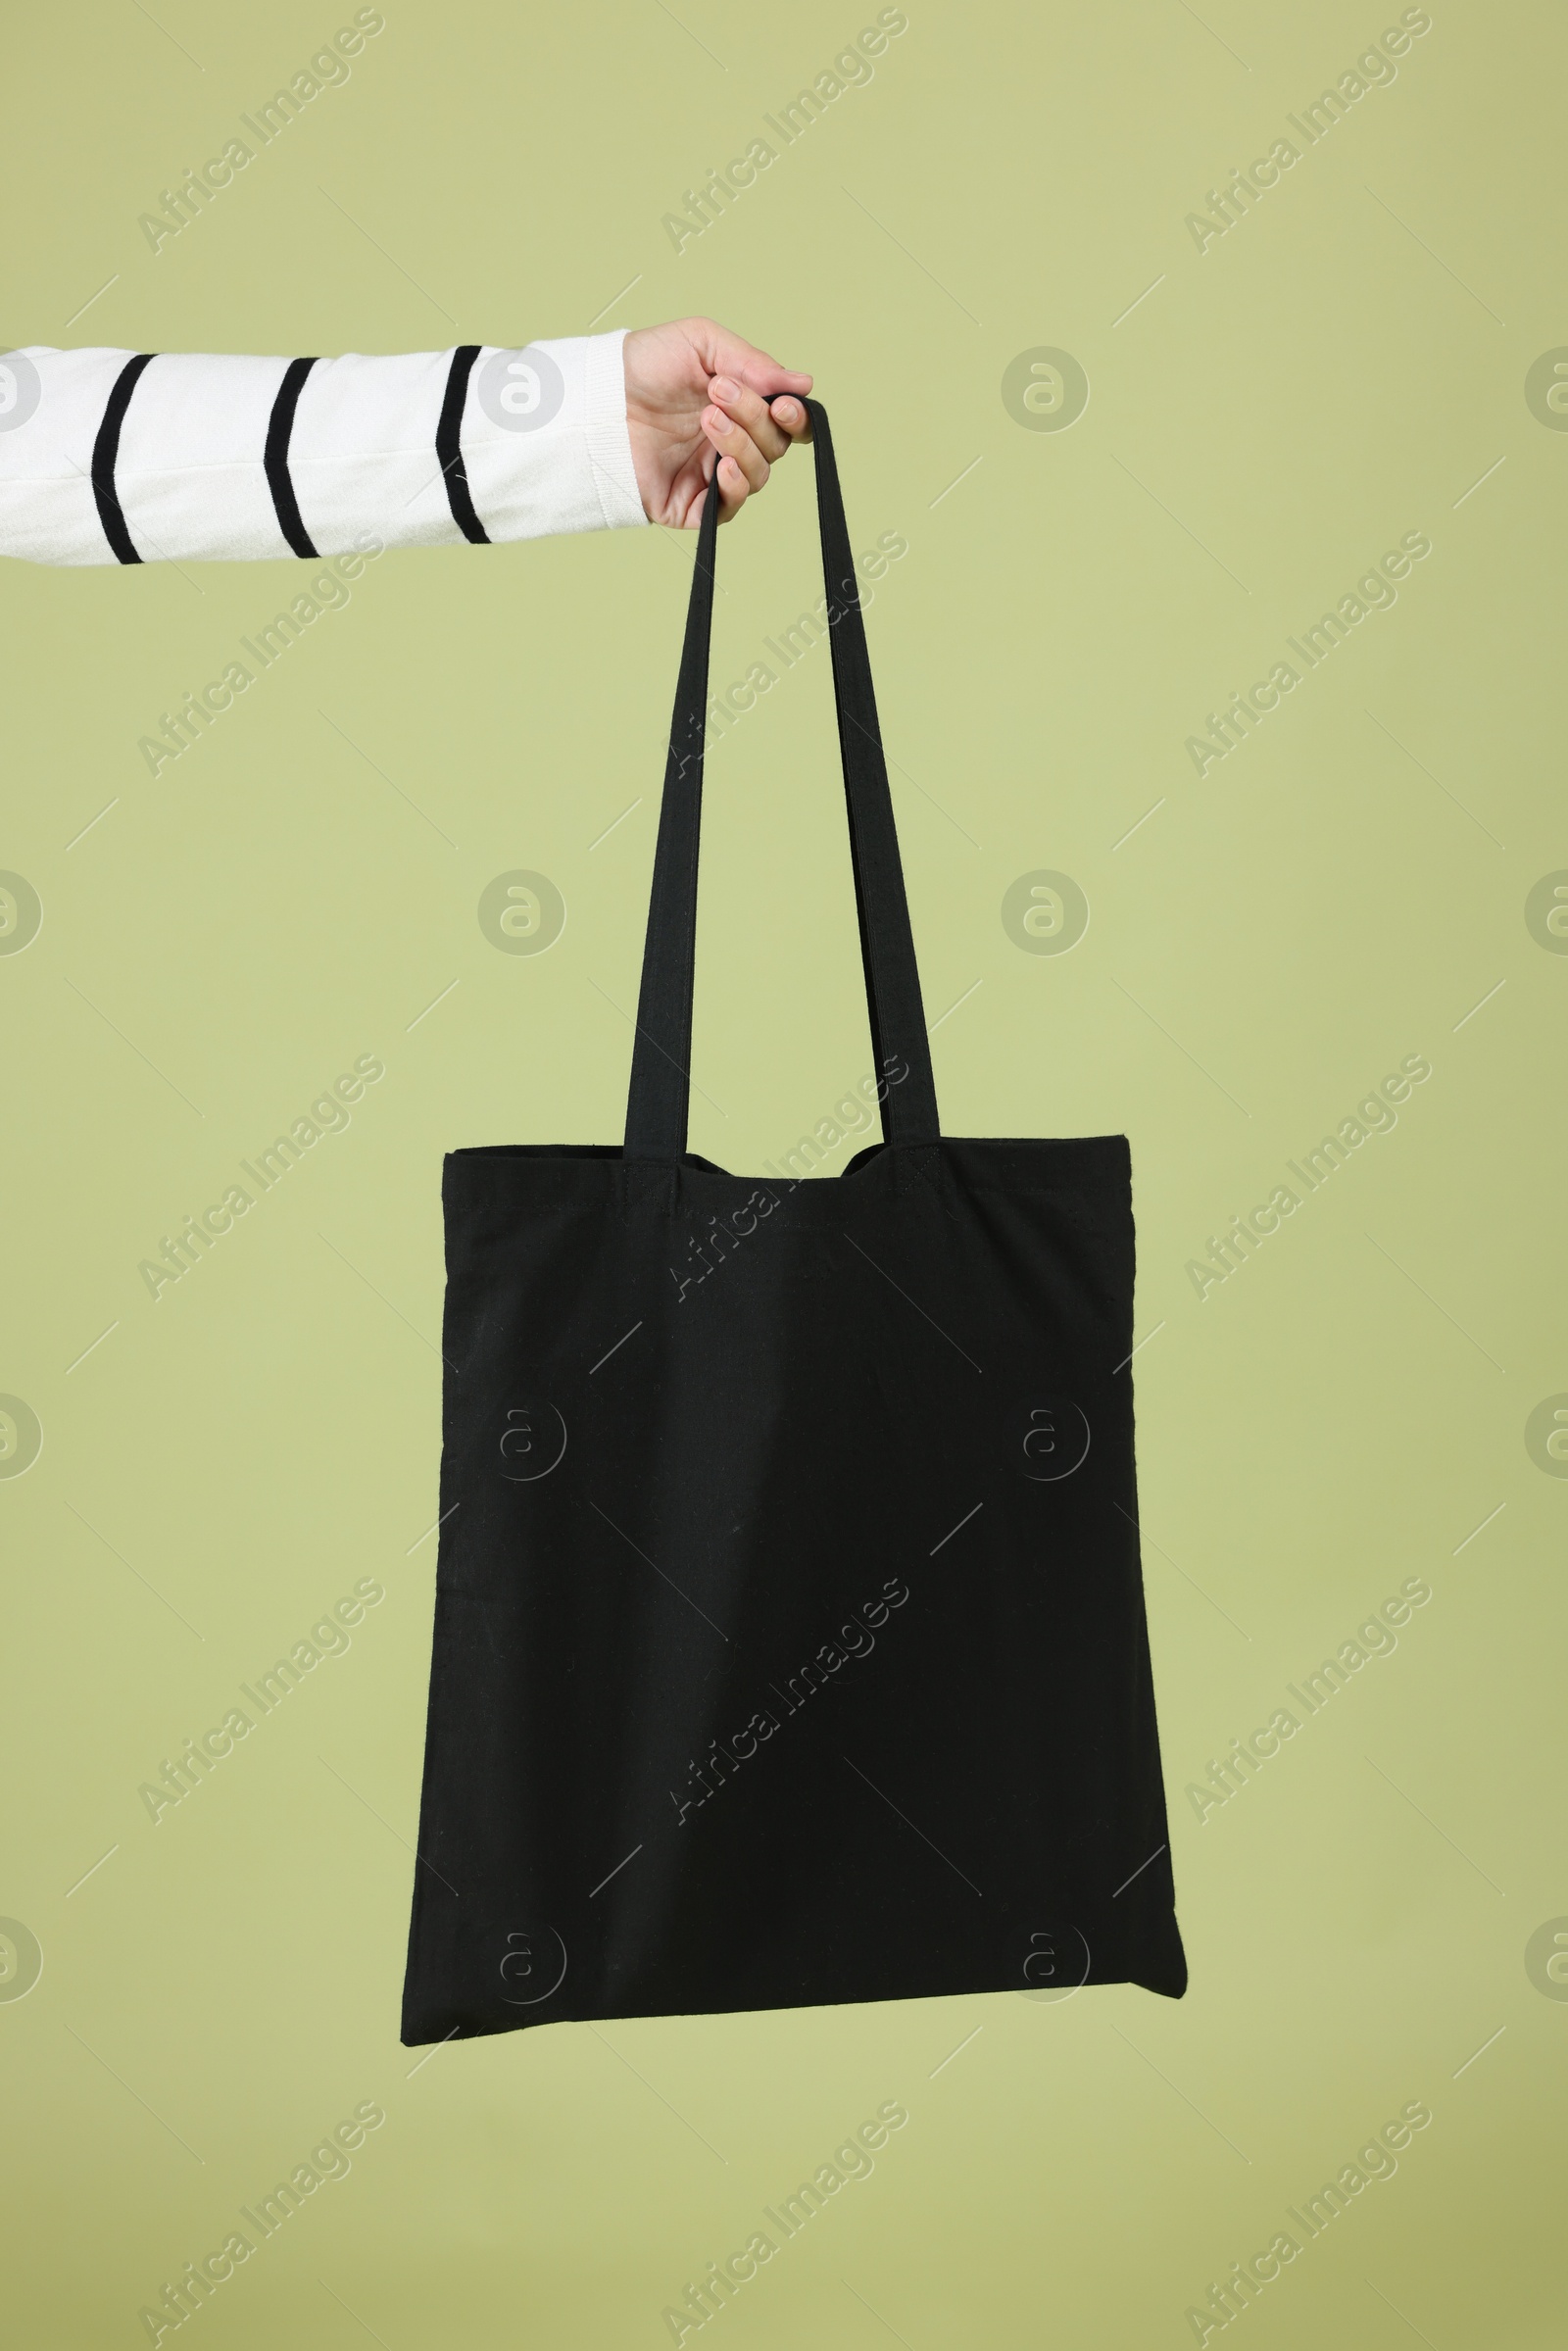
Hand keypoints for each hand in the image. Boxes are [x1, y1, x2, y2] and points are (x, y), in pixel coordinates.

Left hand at [621, 316, 812, 527]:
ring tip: (707, 419)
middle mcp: (730, 443)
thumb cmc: (644, 366)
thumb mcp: (702, 343)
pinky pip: (729, 508)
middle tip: (718, 395)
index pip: (787, 424)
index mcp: (740, 408)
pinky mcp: (691, 505)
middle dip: (755, 418)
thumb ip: (754, 362)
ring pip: (758, 475)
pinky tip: (723, 467)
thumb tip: (804, 384)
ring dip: (741, 445)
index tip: (784, 404)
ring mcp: (711, 475)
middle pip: (775, 446)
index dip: (796, 418)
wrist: (598, 397)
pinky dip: (735, 488)